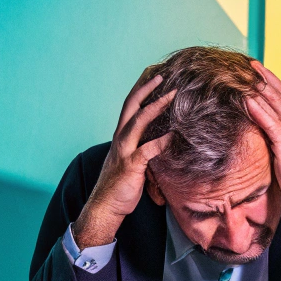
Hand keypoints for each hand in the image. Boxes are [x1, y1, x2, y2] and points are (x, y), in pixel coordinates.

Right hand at [73, 75, 175, 246]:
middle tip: (162, 74)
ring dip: (156, 106)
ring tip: (172, 95)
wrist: (105, 206)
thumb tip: (165, 139)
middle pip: (131, 105)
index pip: (130, 106)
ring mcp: (124, 150)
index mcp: (121, 135)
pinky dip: (161, 141)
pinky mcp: (131, 165)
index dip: (141, 89)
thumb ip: (144, 147)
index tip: (153, 75)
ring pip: (139, 121)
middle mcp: (120, 138)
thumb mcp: (133, 161)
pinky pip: (148, 149)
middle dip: (146, 88)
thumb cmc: (121, 185)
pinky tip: (174, 136)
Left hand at [245, 61, 280, 230]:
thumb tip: (260, 133)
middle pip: (280, 93)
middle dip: (265, 77)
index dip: (272, 83)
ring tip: (245, 75)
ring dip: (259, 87)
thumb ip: (276, 139)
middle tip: (250, 64)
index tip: (259, 72)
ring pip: (275, 102)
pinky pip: (269, 121)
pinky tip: (247, 99)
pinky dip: (258, 108)